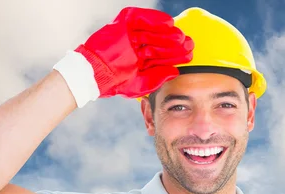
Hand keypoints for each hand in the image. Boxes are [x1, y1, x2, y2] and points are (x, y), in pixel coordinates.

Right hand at [77, 7, 193, 97]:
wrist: (95, 75)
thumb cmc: (116, 83)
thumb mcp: (141, 85)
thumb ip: (158, 78)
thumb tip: (176, 72)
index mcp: (141, 60)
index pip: (162, 55)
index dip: (176, 56)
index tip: (190, 56)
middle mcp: (137, 46)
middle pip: (160, 42)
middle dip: (174, 44)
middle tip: (189, 44)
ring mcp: (130, 35)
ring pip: (152, 31)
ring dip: (167, 33)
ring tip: (180, 36)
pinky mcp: (122, 25)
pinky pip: (140, 18)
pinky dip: (154, 19)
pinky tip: (168, 24)